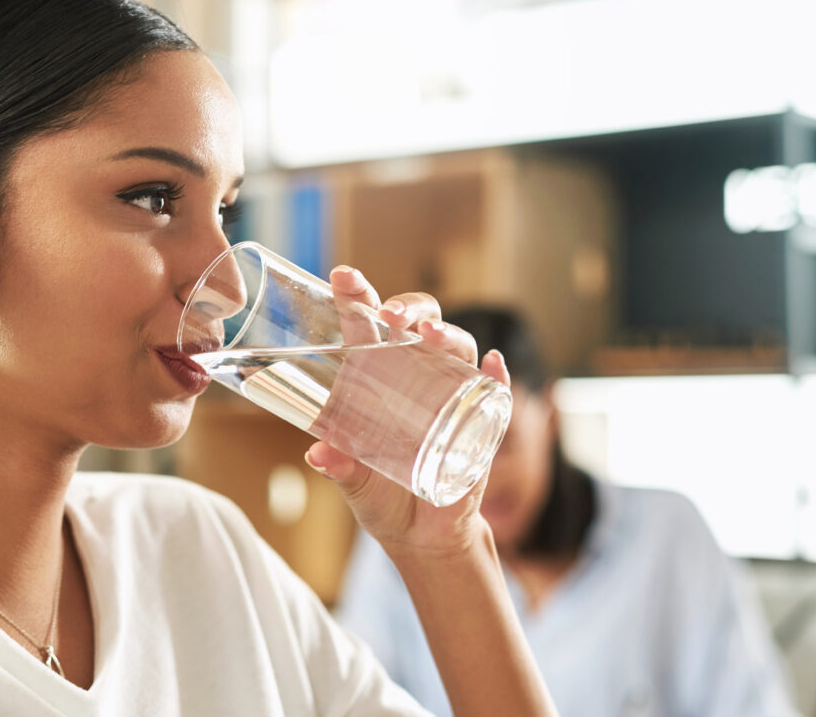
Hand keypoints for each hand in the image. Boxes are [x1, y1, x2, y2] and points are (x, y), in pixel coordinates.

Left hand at [304, 266, 509, 557]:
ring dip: (448, 335)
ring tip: (432, 335)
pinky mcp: (481, 425)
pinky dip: (498, 376)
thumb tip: (317, 452)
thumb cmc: (381, 498)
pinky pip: (497, 392)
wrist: (421, 538)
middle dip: (410, 309)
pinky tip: (493, 365)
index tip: (342, 277)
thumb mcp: (355, 484)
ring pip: (458, 349)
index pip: (368, 327)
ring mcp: (452, 397)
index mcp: (377, 380)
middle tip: (393, 317)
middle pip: (420, 324)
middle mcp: (416, 378)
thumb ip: (340, 466)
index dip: (359, 298)